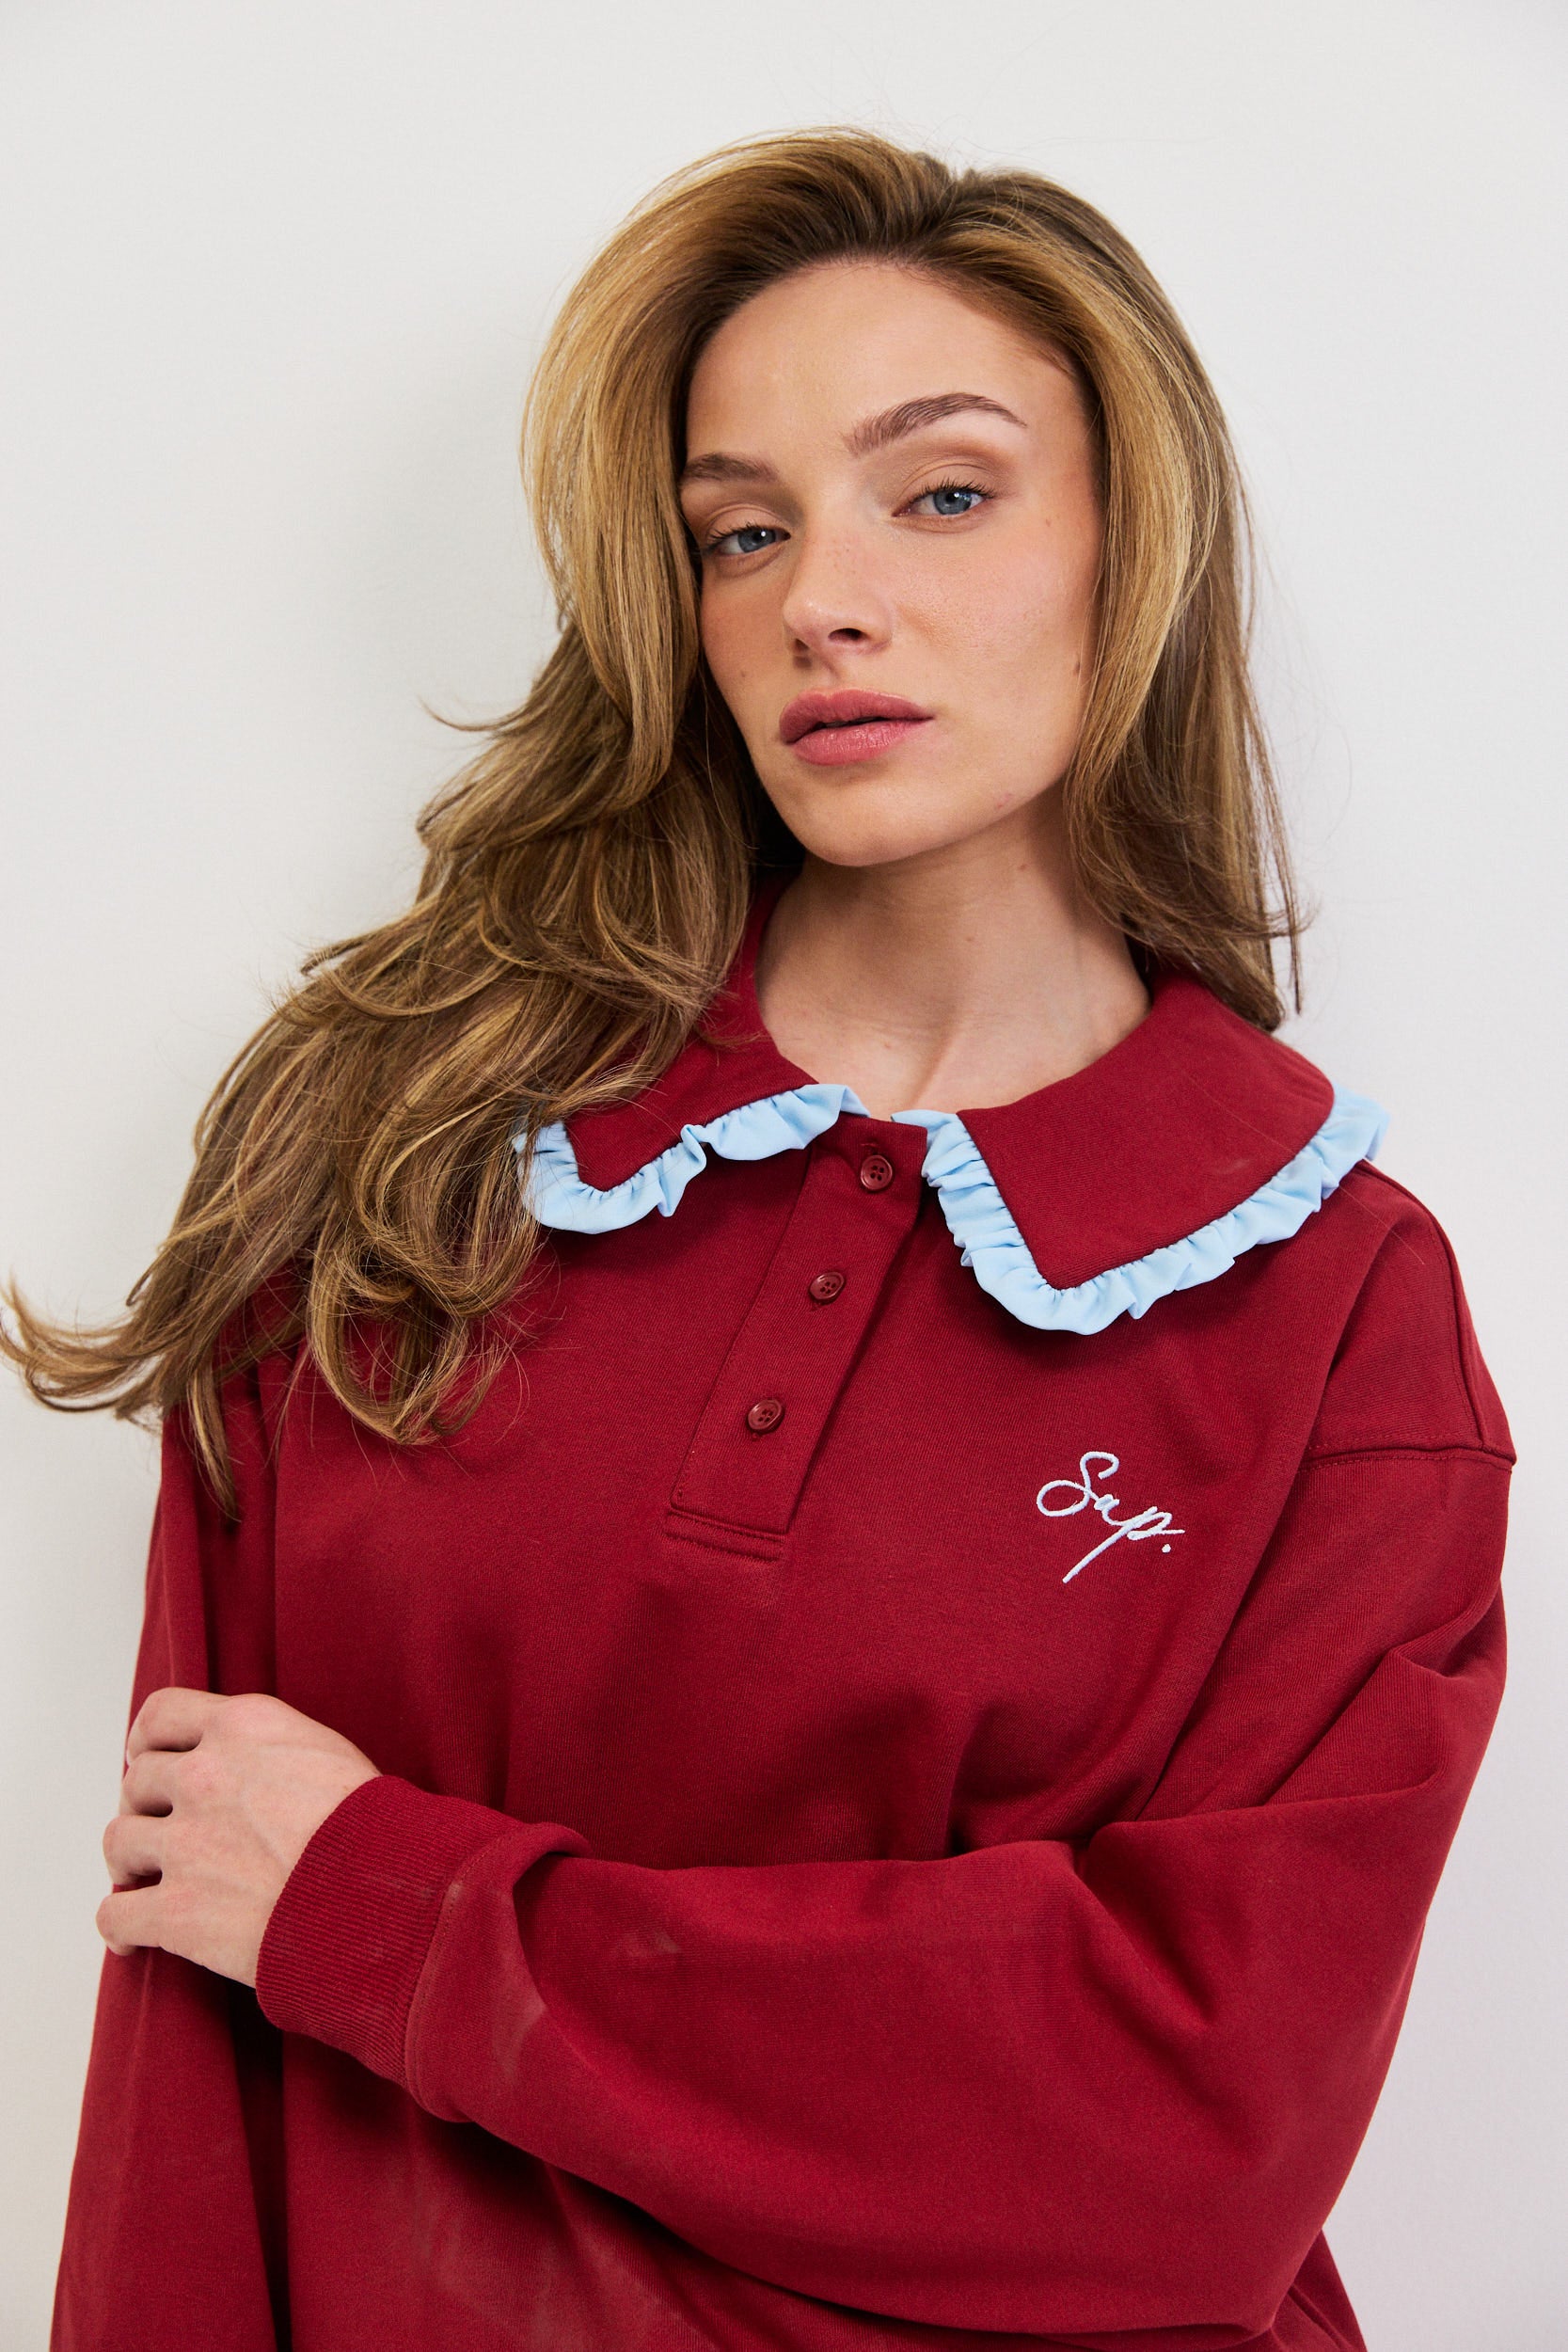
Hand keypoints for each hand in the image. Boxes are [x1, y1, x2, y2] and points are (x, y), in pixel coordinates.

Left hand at [98, 1688, 379, 1986]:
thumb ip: (269, 1749)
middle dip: (146, 1807)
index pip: (162, 1713)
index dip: (147, 1741)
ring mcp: (186, 1843)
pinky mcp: (176, 1912)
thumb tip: (245, 1767)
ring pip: (119, 1843)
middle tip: (162, 1832)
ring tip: (143, 1883)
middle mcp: (205, 1775)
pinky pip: (115, 1915)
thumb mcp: (328, 1753)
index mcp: (243, 1728)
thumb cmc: (377, 1830)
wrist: (388, 1896)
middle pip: (138, 1781)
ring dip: (129, 1865)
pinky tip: (133, 1942)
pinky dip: (118, 1929)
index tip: (147, 1760)